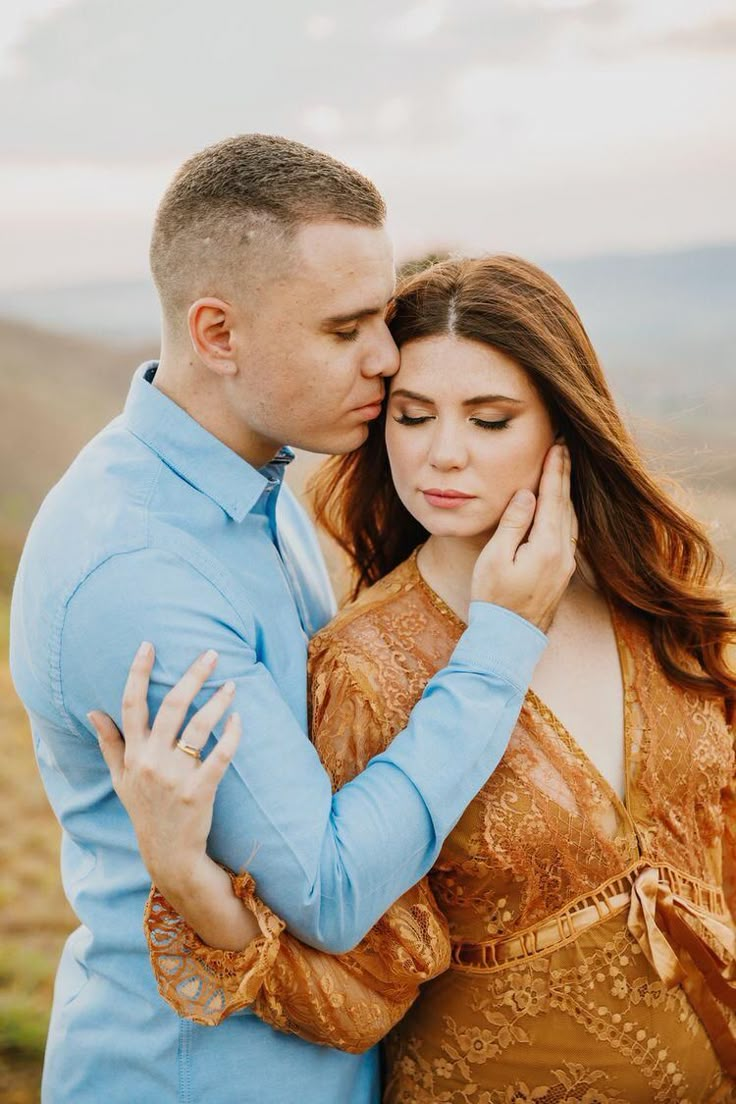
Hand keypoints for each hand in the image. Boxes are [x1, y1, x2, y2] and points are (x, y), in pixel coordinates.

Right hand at [88, 644, 240, 895]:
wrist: (168, 854)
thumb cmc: (144, 811)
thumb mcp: (120, 779)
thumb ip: (109, 744)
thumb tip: (93, 712)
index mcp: (133, 754)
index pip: (131, 704)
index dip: (138, 672)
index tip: (149, 645)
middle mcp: (152, 761)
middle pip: (172, 706)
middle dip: (193, 675)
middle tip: (212, 654)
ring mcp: (176, 776)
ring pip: (200, 726)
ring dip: (218, 701)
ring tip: (232, 685)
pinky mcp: (200, 790)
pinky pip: (220, 755)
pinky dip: (232, 734)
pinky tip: (239, 718)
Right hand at [470, 442, 576, 631]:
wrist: (508, 639)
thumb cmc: (494, 598)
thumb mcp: (496, 558)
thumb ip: (514, 523)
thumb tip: (528, 494)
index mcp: (547, 545)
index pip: (552, 498)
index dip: (554, 470)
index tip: (557, 446)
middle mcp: (563, 553)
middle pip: (566, 504)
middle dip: (564, 474)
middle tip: (564, 448)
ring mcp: (566, 564)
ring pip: (570, 518)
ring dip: (567, 492)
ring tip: (563, 470)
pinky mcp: (563, 573)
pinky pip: (569, 533)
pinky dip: (566, 513)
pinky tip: (562, 508)